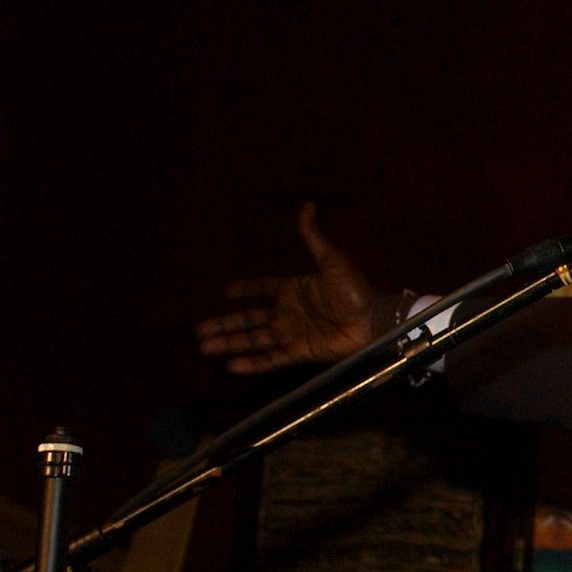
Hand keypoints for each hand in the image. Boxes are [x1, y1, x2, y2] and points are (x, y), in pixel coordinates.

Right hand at [196, 203, 395, 372]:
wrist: (373, 320)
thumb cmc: (356, 290)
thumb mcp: (331, 260)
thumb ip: (313, 237)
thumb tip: (307, 206)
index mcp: (293, 290)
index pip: (263, 290)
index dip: (247, 290)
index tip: (227, 291)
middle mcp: (289, 313)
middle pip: (249, 319)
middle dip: (225, 324)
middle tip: (199, 329)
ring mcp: (293, 333)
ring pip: (253, 340)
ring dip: (229, 343)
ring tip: (203, 346)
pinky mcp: (301, 351)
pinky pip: (271, 359)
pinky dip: (252, 363)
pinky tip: (231, 366)